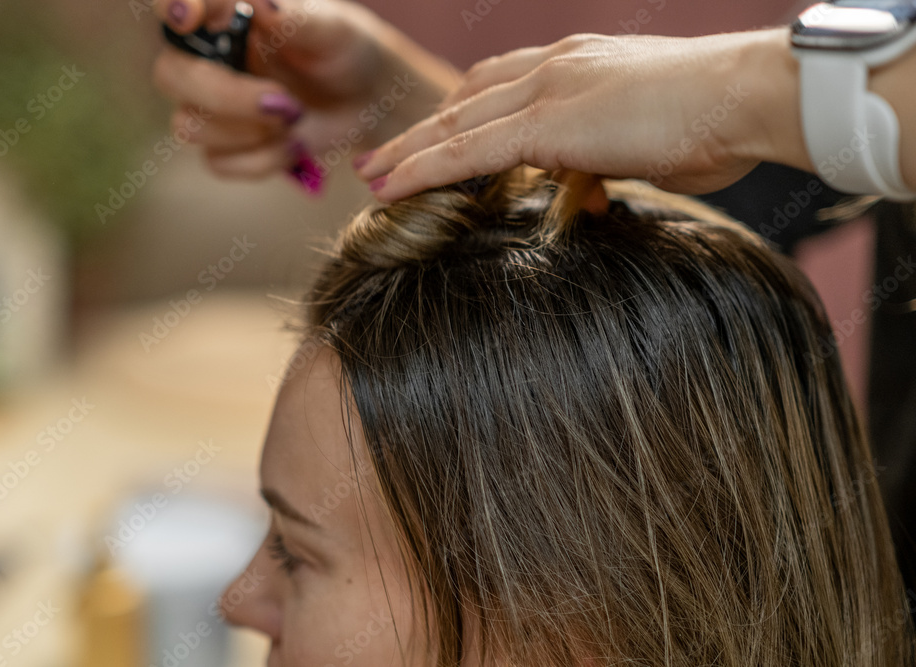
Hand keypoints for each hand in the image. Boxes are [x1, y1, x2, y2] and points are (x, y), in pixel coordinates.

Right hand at [153, 0, 457, 185]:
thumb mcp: (331, 28)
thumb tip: (263, 3)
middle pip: (172, 77)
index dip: (172, 8)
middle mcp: (204, 58)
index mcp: (222, 15)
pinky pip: (220, 163)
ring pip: (189, 126)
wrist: (364, 99)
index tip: (188, 17)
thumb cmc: (342, 49)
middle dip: (227, 97)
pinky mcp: (227, 146)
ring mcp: (210, 105)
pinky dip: (263, 160)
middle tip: (285, 104)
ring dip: (249, 132)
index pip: (175, 6)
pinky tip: (296, 144)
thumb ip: (294, 15)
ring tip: (297, 118)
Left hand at [355, 29, 808, 201]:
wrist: (748, 96)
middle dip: (420, 130)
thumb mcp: (648, 144)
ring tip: (369, 174)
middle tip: (380, 155)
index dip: (460, 113)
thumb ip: (607, 158)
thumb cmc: (719, 121)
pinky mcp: (547, 124)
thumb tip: (592, 185)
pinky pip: (467, 151)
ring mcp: (548, 89)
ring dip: (407, 151)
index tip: (432, 134)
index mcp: (579, 66)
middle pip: (465, 100)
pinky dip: (422, 169)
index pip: (501, 88)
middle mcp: (554, 66)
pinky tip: (388, 187)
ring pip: (455, 123)